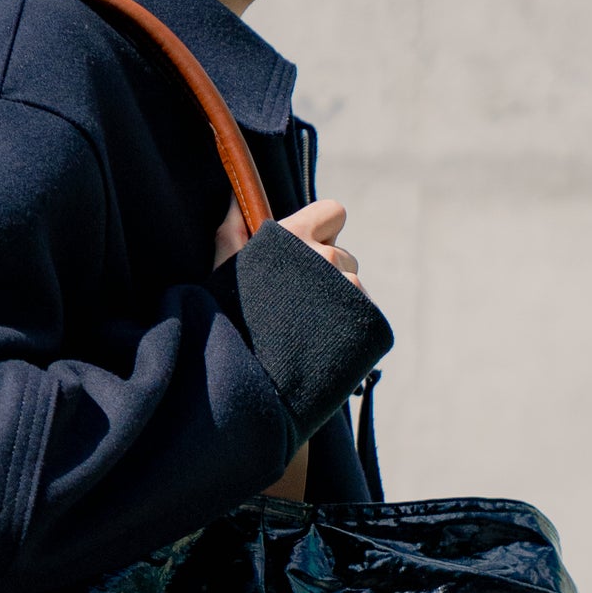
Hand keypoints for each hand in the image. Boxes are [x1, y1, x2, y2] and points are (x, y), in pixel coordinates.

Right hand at [213, 194, 368, 504]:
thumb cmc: (229, 331)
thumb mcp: (223, 277)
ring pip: (354, 285)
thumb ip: (232, 233)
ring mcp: (351, 291)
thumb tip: (234, 198)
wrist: (253, 394)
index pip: (334, 212)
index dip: (320, 231)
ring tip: (306, 334)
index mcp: (295, 237)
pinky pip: (365, 315)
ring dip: (338, 305)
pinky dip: (349, 330)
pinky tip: (322, 348)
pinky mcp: (368, 324)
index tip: (303, 256)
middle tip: (295, 309)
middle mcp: (329, 258)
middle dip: (326, 274)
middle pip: (343, 253)